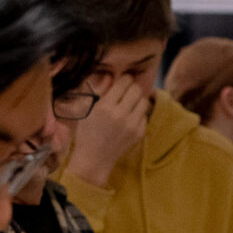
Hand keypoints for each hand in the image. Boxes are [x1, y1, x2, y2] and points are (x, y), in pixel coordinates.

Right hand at [67, 72, 150, 188]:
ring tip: (128, 104)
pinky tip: (128, 118)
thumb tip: (111, 75)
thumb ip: (100, 90)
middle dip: (132, 88)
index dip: (124, 79)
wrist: (94, 158)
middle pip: (137, 89)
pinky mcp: (139, 133)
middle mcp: (120, 115)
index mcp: (105, 107)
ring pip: (143, 101)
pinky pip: (144, 115)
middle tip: (126, 92)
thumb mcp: (87, 108)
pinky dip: (138, 114)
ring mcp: (132, 125)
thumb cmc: (87, 131)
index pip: (124, 82)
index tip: (122, 81)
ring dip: (137, 100)